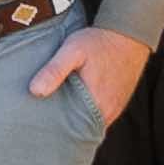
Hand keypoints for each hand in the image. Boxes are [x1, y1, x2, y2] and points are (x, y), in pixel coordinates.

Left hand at [31, 26, 152, 129]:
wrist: (128, 33)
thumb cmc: (99, 42)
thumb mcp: (72, 51)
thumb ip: (54, 70)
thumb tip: (34, 91)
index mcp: (96, 103)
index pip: (73, 131)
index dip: (56, 132)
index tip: (39, 129)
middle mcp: (108, 111)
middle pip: (81, 129)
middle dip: (63, 129)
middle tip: (43, 125)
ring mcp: (114, 107)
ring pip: (90, 122)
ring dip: (75, 121)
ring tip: (55, 116)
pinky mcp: (117, 101)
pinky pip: (98, 114)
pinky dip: (86, 113)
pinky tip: (73, 106)